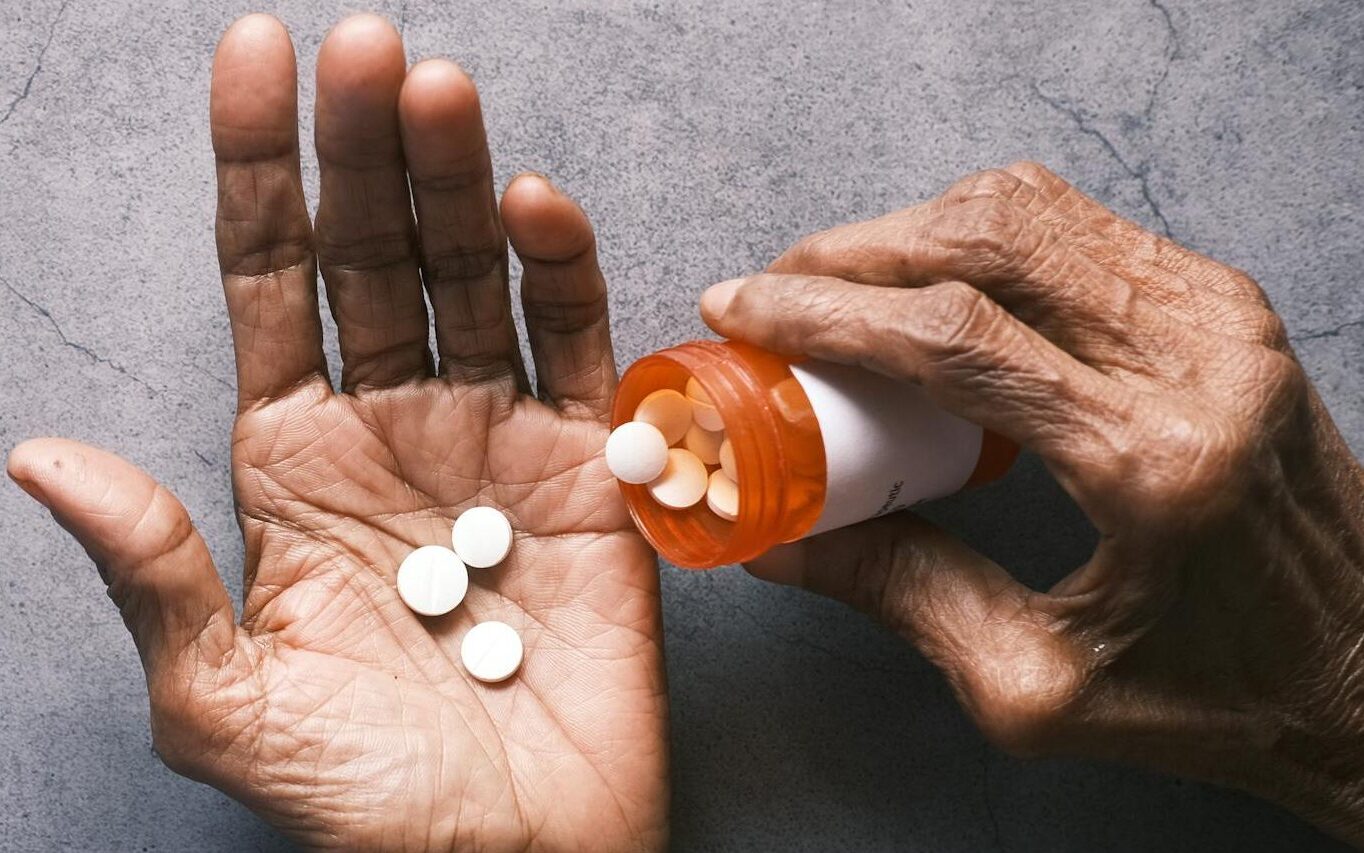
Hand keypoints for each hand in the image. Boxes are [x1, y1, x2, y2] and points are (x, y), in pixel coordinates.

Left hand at [6, 15, 666, 851]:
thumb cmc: (372, 802)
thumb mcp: (227, 702)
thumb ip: (154, 573)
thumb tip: (40, 457)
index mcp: (290, 464)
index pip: (270, 284)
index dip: (258, 172)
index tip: (254, 60)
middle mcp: (391, 429)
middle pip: (374, 258)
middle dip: (362, 150)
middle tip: (365, 47)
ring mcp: (495, 439)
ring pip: (473, 280)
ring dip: (457, 183)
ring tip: (435, 91)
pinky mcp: (589, 469)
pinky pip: (577, 348)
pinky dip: (565, 273)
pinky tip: (536, 205)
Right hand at [700, 162, 1363, 843]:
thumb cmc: (1221, 693)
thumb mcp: (1037, 687)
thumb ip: (901, 594)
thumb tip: (784, 539)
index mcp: (1150, 462)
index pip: (954, 336)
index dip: (824, 309)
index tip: (742, 307)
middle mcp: (1197, 362)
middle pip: (987, 239)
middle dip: (853, 251)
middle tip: (775, 289)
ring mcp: (1221, 318)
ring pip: (1032, 211)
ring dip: (914, 229)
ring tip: (841, 282)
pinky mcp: (1225, 306)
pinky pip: (1079, 226)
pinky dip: (982, 235)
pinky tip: (932, 281)